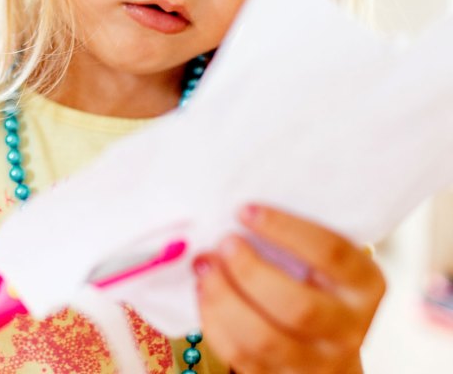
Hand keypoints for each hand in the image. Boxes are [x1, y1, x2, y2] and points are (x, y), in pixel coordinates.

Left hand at [194, 205, 384, 373]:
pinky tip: (203, 294)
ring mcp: (318, 361)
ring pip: (265, 338)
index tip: (244, 210)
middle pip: (298, 306)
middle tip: (223, 243)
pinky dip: (214, 323)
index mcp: (364, 284)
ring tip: (204, 267)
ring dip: (224, 298)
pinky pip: (241, 356)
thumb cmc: (314, 283)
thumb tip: (235, 213)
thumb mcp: (320, 259)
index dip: (283, 229)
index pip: (330, 253)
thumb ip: (290, 239)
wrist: (326, 346)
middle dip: (250, 271)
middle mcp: (348, 327)